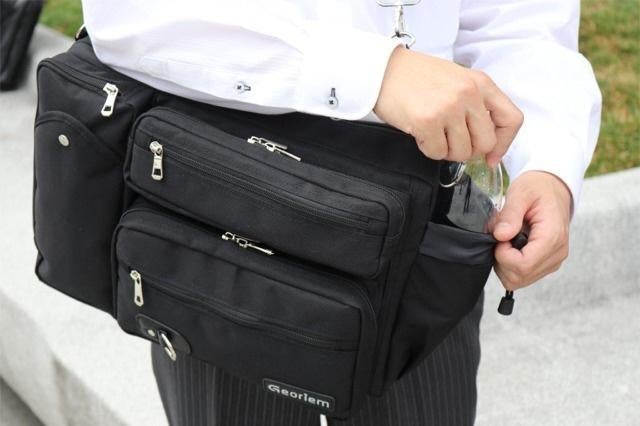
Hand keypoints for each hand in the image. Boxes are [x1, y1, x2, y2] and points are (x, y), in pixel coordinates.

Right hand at [374, 46, 522, 166]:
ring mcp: (449, 107)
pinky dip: (428, 149)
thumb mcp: (457, 80)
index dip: (503, 144)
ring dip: (446, 150)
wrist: (383, 70)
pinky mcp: (427, 121)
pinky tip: (420, 133)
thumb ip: (476, 105)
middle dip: (469, 150)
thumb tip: (488, 145)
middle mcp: (469, 94)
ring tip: (433, 134)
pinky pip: (437, 153)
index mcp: (481, 82)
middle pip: (486, 143)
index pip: (512, 120)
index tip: (491, 154)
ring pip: (462, 152)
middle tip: (452, 142)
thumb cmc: (416, 77)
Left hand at [492, 171, 571, 290]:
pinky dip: (510, 264)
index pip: (523, 265)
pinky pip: (522, 276)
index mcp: (552, 237)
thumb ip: (510, 214)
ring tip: (508, 239)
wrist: (552, 189)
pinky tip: (512, 246)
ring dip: (505, 263)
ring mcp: (552, 261)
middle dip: (501, 260)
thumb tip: (500, 235)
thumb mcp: (521, 192)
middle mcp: (556, 253)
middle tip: (502, 237)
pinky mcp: (546, 263)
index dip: (503, 255)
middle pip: (519, 277)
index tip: (500, 237)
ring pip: (519, 280)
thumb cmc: (538, 188)